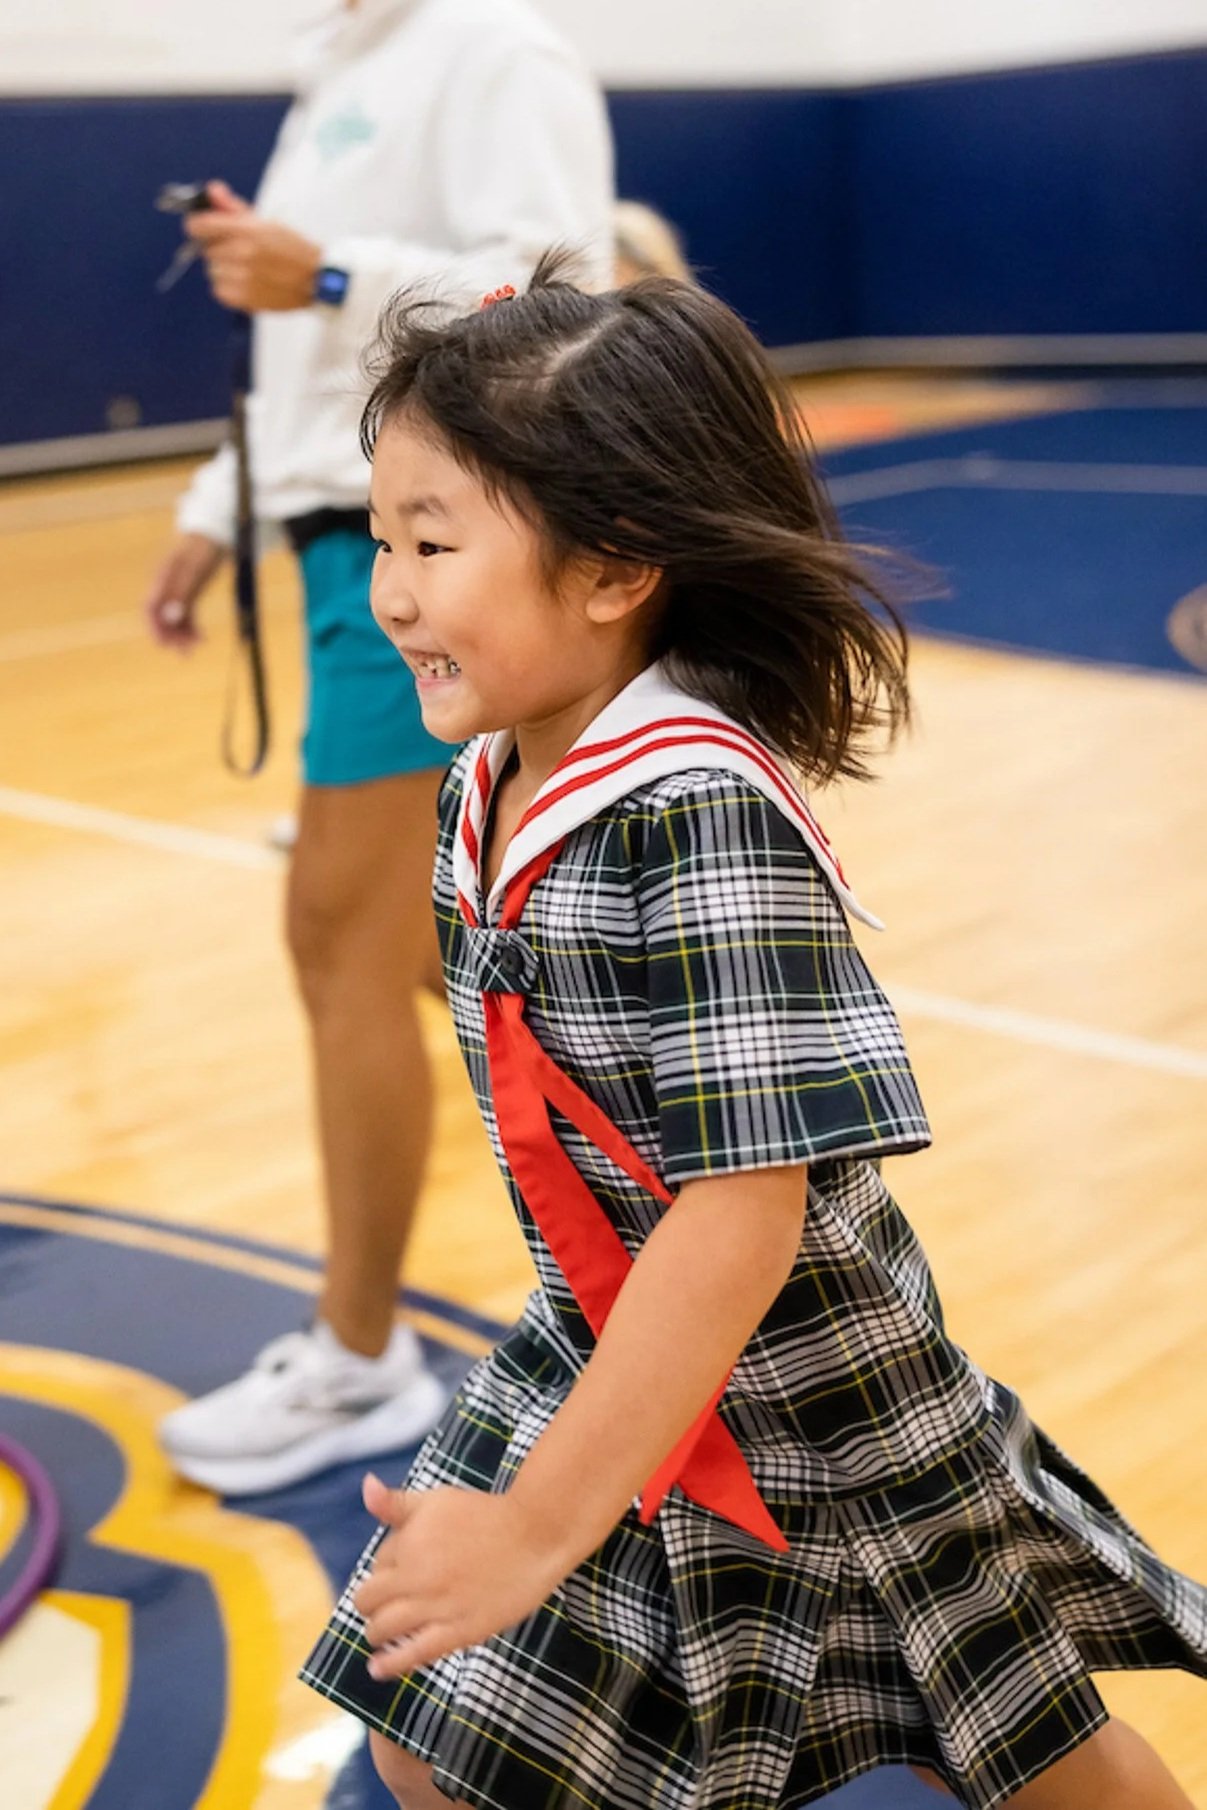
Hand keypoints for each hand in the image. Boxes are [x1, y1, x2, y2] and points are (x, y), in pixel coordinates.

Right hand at [143, 533, 225, 648]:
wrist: (215, 536)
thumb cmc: (203, 550)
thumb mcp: (194, 572)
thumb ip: (182, 594)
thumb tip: (171, 619)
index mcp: (162, 578)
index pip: (150, 608)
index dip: (154, 627)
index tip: (163, 644)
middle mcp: (166, 586)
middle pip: (161, 616)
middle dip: (170, 635)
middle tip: (184, 652)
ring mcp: (177, 590)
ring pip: (174, 618)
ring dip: (182, 634)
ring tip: (195, 647)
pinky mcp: (189, 593)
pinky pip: (187, 615)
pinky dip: (192, 627)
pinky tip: (201, 637)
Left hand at [186, 183, 321, 311]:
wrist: (316, 280)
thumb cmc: (292, 248)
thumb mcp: (265, 222)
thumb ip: (234, 207)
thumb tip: (211, 190)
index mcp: (246, 230)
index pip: (199, 226)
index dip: (197, 226)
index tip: (202, 228)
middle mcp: (241, 254)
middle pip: (206, 249)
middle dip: (218, 248)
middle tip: (240, 251)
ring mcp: (241, 278)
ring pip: (212, 270)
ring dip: (223, 269)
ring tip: (246, 268)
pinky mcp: (244, 299)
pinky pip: (219, 290)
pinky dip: (227, 287)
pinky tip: (246, 282)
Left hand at [353, 1473, 570, 1678]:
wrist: (535, 1534)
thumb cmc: (486, 1513)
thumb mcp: (437, 1500)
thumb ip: (397, 1503)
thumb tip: (366, 1485)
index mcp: (409, 1542)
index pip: (377, 1564)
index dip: (385, 1569)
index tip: (400, 1572)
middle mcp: (416, 1576)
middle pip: (369, 1600)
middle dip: (371, 1603)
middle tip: (382, 1607)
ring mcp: (437, 1606)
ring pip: (384, 1628)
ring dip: (376, 1632)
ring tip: (379, 1634)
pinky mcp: (459, 1631)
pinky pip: (415, 1653)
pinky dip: (391, 1663)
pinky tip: (377, 1669)